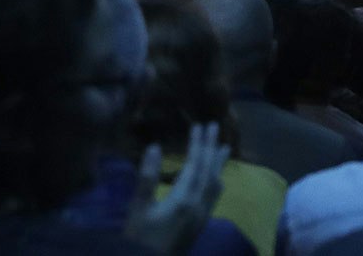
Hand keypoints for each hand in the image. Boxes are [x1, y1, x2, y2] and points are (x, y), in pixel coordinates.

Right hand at [124, 122, 229, 254]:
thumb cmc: (140, 237)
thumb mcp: (138, 207)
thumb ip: (147, 177)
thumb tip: (154, 147)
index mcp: (183, 199)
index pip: (194, 164)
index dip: (198, 144)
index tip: (200, 125)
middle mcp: (198, 205)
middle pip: (209, 171)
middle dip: (211, 148)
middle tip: (216, 126)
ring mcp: (202, 216)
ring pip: (215, 184)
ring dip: (218, 163)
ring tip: (224, 147)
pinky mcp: (201, 224)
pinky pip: (214, 196)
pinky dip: (217, 180)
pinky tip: (217, 179)